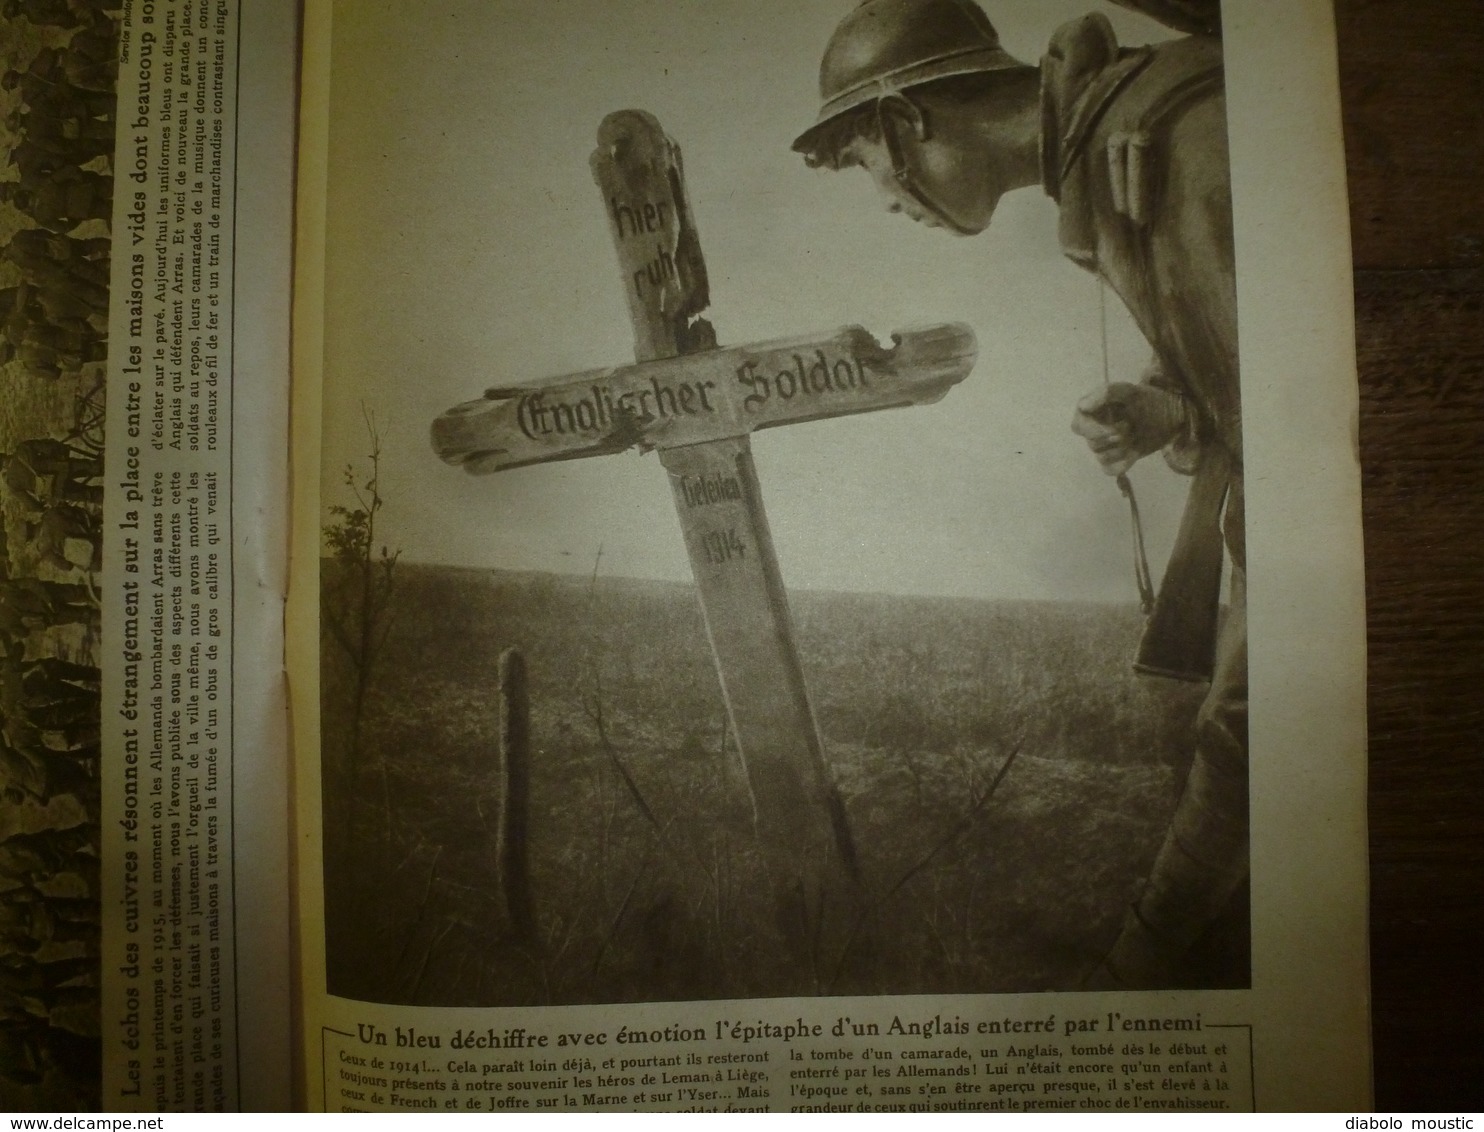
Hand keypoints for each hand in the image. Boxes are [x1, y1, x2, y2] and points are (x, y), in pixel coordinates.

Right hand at [1071, 382, 1188, 476]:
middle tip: (1131, 426)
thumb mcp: (1129, 391)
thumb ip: (1106, 393)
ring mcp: (1103, 447)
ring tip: (1135, 435)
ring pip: (1102, 457)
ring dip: (1122, 448)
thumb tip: (1083, 407)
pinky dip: (1123, 463)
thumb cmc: (1146, 400)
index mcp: (1090, 413)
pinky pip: (1109, 469)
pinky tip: (1134, 453)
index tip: (1117, 425)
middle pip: (1092, 443)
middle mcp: (1093, 431)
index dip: (1096, 430)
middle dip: (1115, 436)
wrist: (1168, 414)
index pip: (1078, 427)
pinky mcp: (1114, 460)